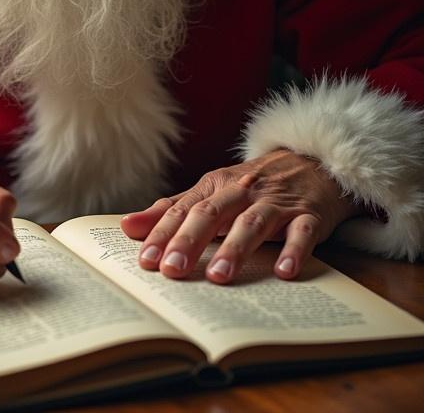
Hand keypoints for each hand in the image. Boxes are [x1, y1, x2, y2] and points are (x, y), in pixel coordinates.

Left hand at [121, 149, 360, 284]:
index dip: (162, 234)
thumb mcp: (212, 192)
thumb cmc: (253, 185)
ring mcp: (276, 203)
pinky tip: (284, 271)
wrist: (312, 161)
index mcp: (215, 186)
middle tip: (172, 271)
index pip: (183, 210)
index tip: (145, 261)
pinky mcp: (309, 215)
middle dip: (189, 241)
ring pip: (252, 223)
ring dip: (235, 249)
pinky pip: (302, 232)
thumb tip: (127, 226)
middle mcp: (242, 191)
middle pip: (211, 214)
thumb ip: (172, 209)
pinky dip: (294, 250)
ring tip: (218, 277)